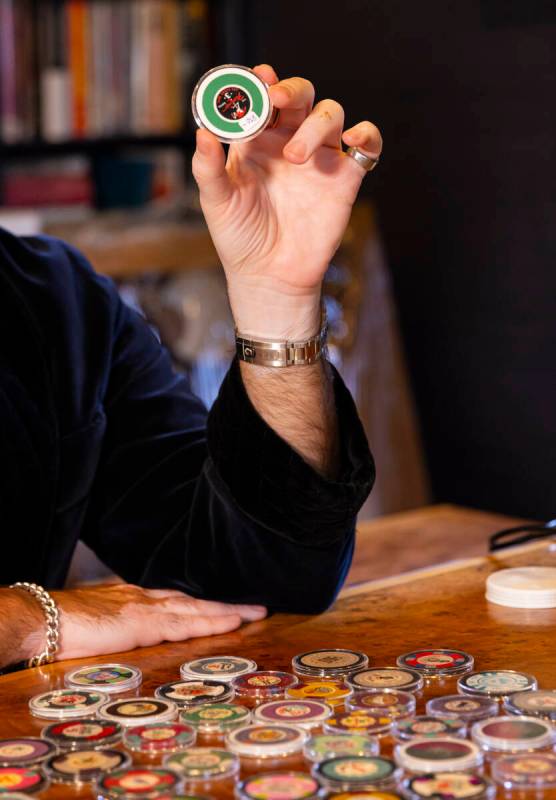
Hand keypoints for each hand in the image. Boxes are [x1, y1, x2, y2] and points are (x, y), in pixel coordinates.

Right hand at [50, 584, 266, 660]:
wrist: (43, 618)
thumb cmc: (62, 623)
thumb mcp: (98, 621)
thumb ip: (118, 624)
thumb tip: (129, 633)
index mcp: (133, 598)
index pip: (176, 600)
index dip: (201, 603)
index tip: (224, 606)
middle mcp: (144, 598)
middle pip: (193, 600)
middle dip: (224, 604)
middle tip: (255, 607)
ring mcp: (145, 608)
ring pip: (196, 608)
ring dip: (227, 611)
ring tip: (255, 613)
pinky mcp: (144, 623)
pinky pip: (186, 623)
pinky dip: (211, 622)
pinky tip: (231, 624)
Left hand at [192, 64, 381, 339]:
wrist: (271, 276)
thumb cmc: (241, 238)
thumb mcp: (217, 203)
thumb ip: (208, 168)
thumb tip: (203, 132)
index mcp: (258, 140)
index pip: (262, 97)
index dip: (260, 81)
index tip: (256, 79)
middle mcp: (290, 141)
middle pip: (300, 96)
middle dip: (290, 90)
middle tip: (275, 100)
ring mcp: (320, 158)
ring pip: (329, 114)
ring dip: (314, 125)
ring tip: (294, 157)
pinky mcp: (346, 177)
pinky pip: (367, 144)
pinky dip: (366, 133)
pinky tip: (352, 140)